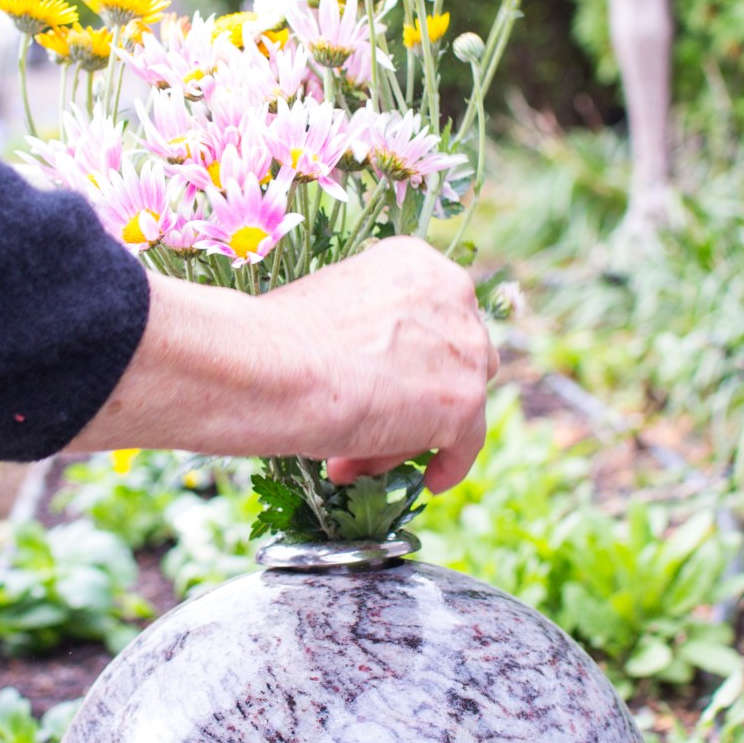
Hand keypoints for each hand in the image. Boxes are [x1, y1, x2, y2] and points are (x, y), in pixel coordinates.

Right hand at [73, 238, 497, 492]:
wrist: (275, 369)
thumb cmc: (279, 342)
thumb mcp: (330, 315)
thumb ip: (368, 334)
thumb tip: (377, 378)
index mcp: (415, 262)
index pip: (431, 318)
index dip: (404, 361)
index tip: (374, 387)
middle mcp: (453, 293)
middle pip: (454, 357)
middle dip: (413, 396)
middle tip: (365, 428)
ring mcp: (465, 346)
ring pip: (456, 400)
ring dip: (413, 433)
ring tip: (356, 460)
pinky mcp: (466, 398)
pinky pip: (468, 440)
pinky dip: (450, 463)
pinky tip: (429, 480)